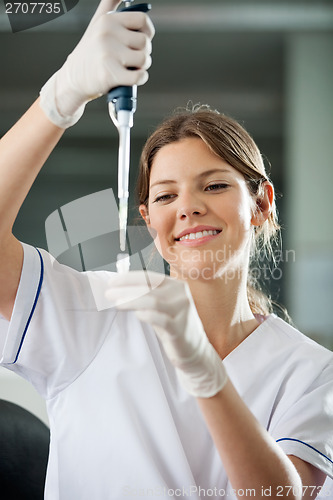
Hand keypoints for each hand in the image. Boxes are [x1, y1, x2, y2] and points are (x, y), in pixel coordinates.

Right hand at [40, 0, 153, 127]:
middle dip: (143, 53)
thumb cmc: (90, 51)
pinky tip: (131, 78)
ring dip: (142, 67)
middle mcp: (107, 34)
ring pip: (144, 59)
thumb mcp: (97, 22)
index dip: (147, 32)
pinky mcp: (110, 74)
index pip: (142, 20)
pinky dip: (140, 79)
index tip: (141, 41)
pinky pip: (139, 76)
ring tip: (129, 67)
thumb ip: (109, 4)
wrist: (73, 78)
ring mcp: (108, 54)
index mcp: (108, 20)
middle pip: (145, 42)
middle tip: (131, 58)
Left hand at [105, 271, 227, 397]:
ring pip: (154, 301)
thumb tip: (118, 288)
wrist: (194, 349)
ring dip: (132, 301)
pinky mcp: (180, 329)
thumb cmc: (172, 324)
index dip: (129, 278)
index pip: (150, 276)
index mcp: (176, 285)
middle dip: (125, 289)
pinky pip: (161, 320)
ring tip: (117, 303)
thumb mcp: (161, 306)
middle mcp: (181, 295)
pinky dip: (147, 315)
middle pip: (149, 288)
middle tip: (108, 293)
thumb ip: (146, 295)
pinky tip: (137, 315)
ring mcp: (182, 312)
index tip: (112, 281)